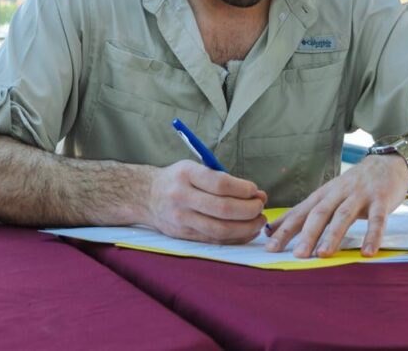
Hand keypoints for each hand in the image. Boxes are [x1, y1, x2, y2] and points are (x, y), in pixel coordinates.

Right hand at [146, 160, 267, 243]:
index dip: (243, 189)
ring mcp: (182, 219)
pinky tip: (248, 232)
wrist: (146, 196)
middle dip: (249, 210)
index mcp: (186, 174)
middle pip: (223, 209)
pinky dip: (236, 238)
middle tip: (260, 206)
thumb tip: (254, 193)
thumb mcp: (193, 167)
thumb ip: (221, 178)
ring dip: (246, 227)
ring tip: (259, 220)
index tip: (255, 190)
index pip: (220, 184)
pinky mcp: (184, 236)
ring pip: (220, 230)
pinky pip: (215, 241)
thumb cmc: (178, 179)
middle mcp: (181, 197)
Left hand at [264, 154, 407, 257]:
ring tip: (323, 254)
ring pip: (343, 215)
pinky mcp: (381, 199)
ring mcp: (360, 195)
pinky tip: (367, 253)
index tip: (270, 247)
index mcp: (323, 194)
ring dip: (332, 235)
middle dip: (306, 234)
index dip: (285, 229)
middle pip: (319, 214)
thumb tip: (272, 230)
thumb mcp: (327, 195)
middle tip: (296, 256)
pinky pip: (377, 219)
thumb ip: (304, 213)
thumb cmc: (354, 185)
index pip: (300, 213)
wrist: (387, 162)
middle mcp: (338, 193)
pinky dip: (372, 236)